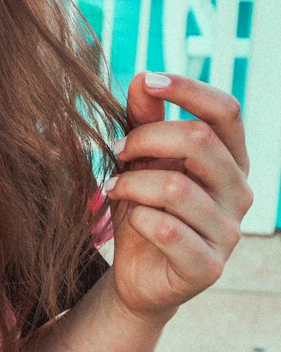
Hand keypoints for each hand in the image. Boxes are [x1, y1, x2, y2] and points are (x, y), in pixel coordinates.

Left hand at [105, 71, 252, 321]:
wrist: (138, 274)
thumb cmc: (145, 207)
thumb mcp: (140, 158)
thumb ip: (144, 119)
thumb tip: (142, 78)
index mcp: (230, 159)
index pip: (226, 111)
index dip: (188, 89)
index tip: (147, 80)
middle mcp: (238, 192)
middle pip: (200, 140)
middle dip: (146, 137)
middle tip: (115, 149)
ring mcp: (228, 232)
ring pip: (176, 186)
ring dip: (132, 182)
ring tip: (112, 188)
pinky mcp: (208, 267)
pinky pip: (167, 230)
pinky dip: (138, 219)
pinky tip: (131, 220)